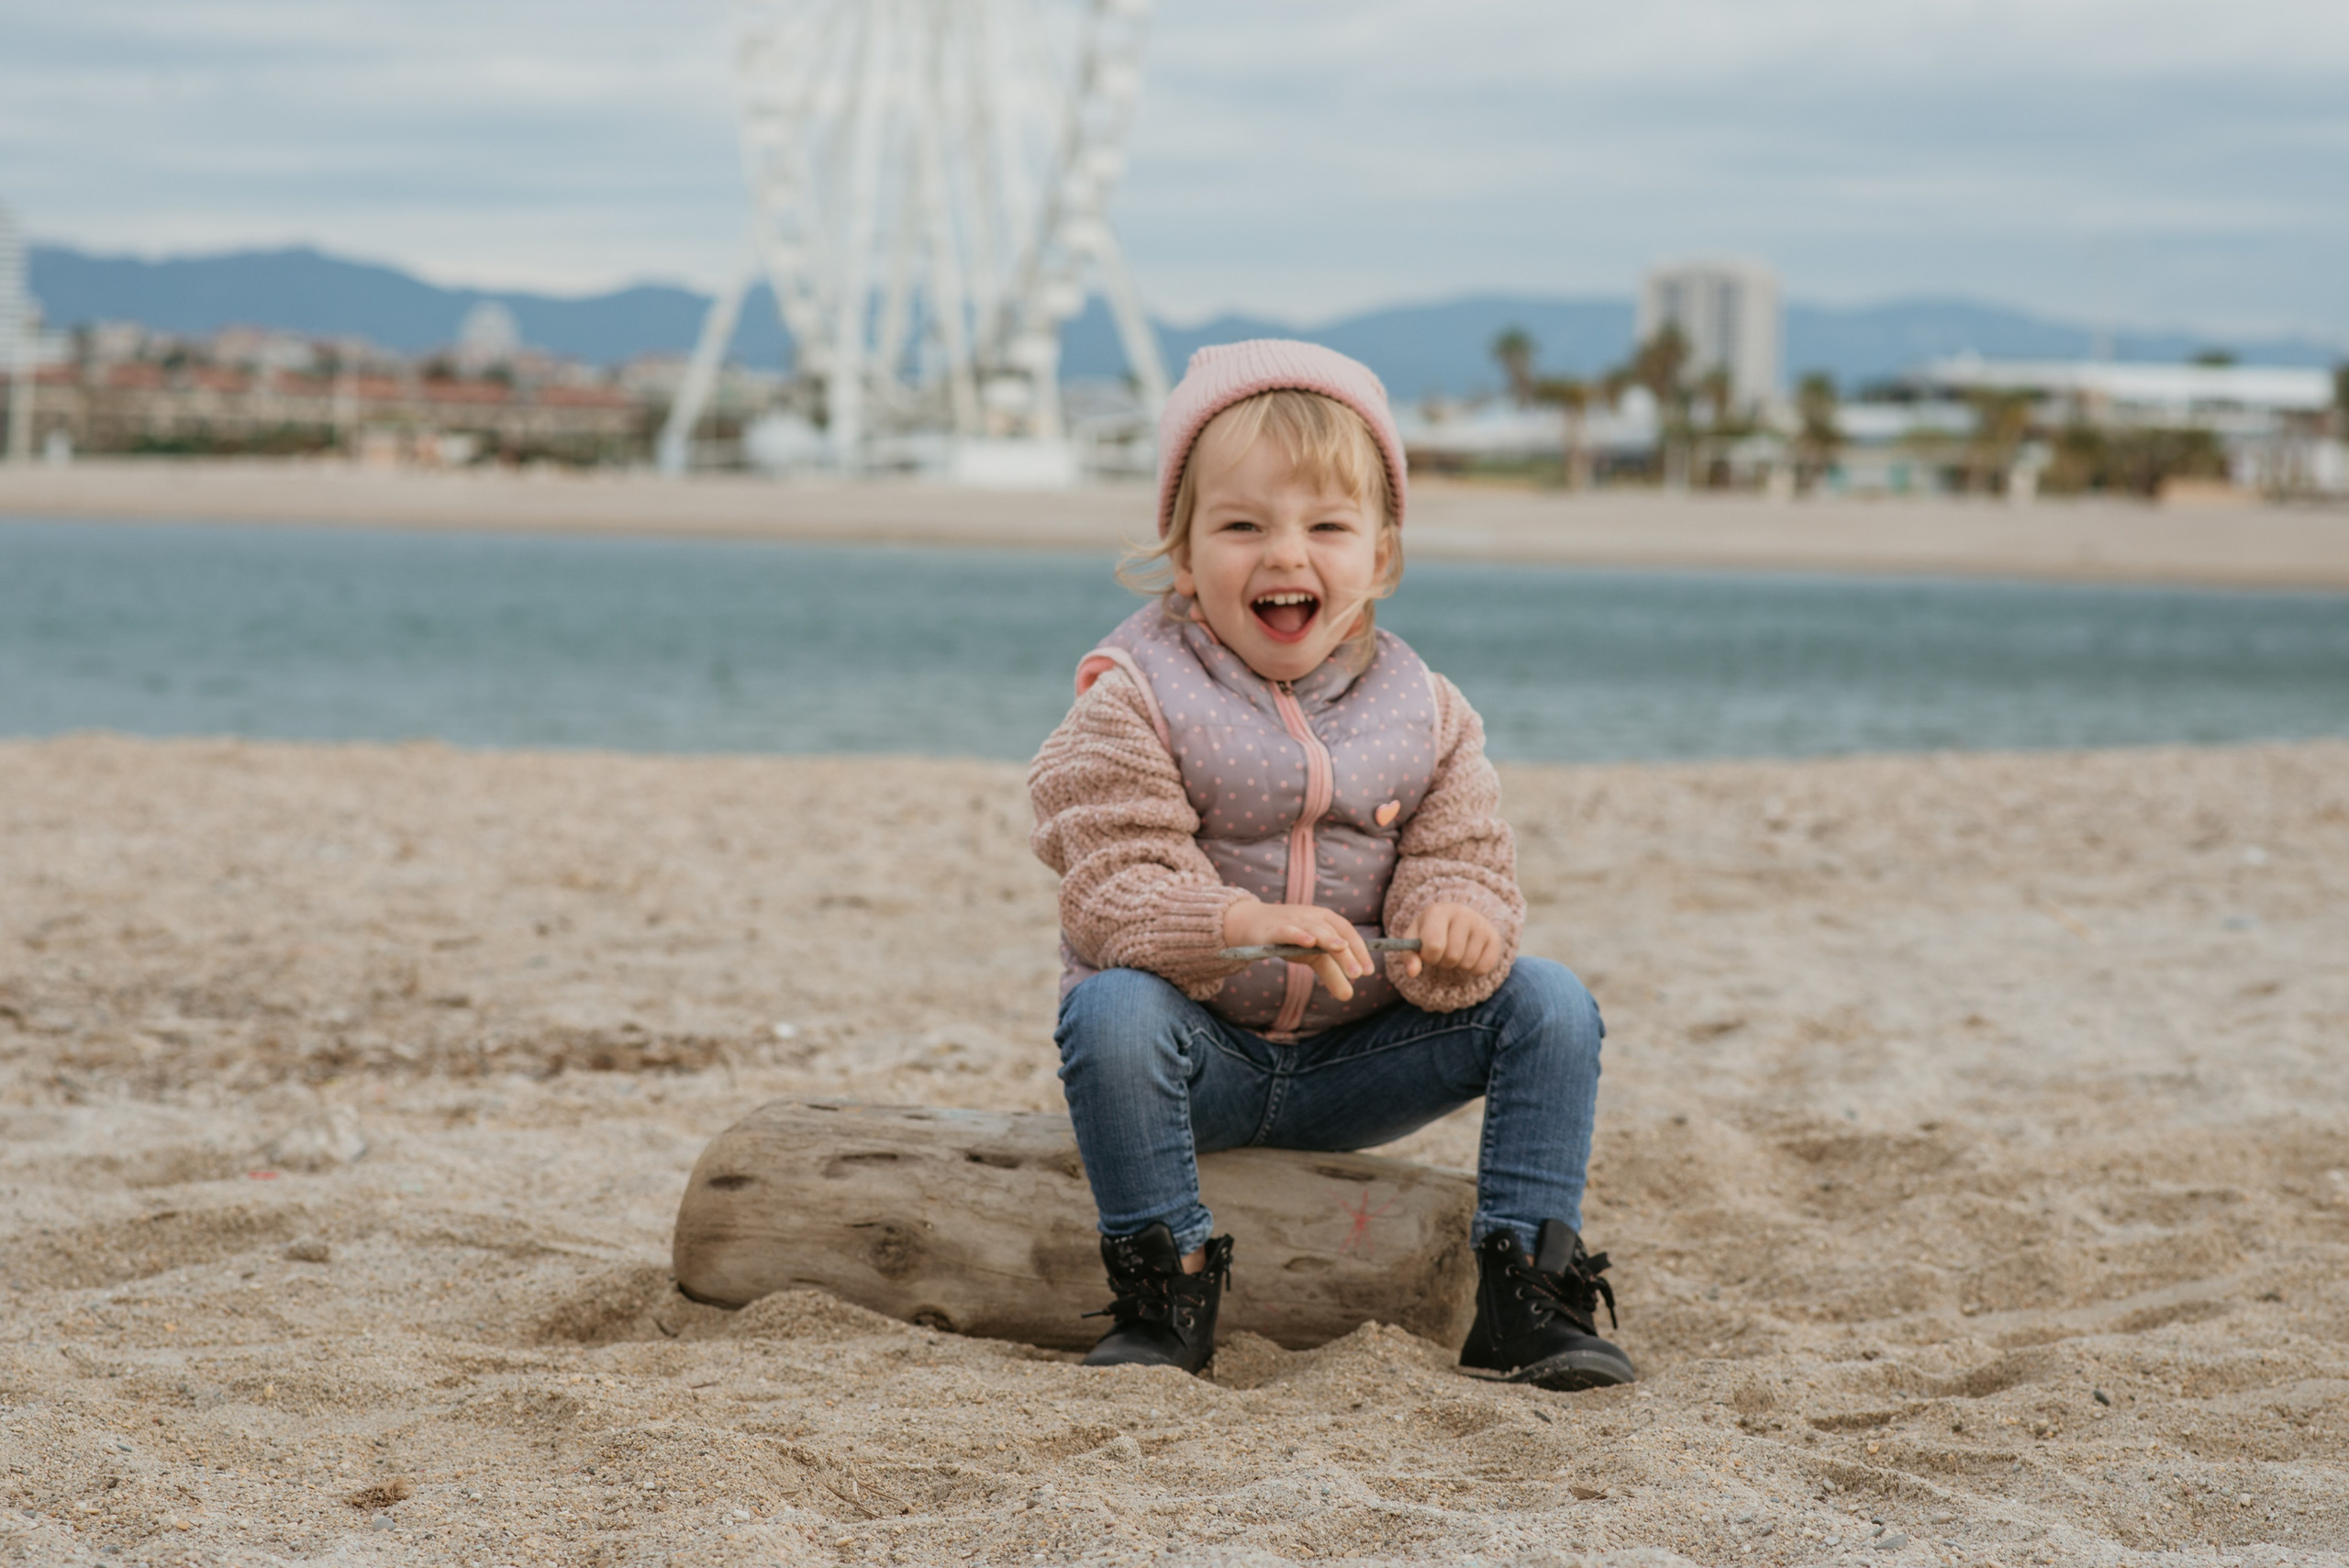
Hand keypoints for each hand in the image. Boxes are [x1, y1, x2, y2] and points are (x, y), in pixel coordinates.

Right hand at [1223, 899, 1372, 1001]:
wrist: (1250, 924)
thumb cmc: (1288, 939)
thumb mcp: (1313, 957)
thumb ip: (1332, 974)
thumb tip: (1349, 996)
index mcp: (1325, 921)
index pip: (1347, 932)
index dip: (1359, 950)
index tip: (1369, 971)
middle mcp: (1311, 917)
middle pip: (1333, 933)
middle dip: (1347, 952)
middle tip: (1357, 974)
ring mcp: (1293, 921)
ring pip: (1314, 929)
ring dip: (1328, 939)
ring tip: (1342, 948)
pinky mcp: (1273, 930)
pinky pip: (1288, 931)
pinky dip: (1298, 935)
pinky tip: (1309, 943)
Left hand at [1400, 902, 1502, 979]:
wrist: (1459, 916)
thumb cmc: (1431, 930)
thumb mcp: (1415, 937)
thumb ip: (1409, 954)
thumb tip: (1412, 973)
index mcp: (1438, 911)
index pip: (1434, 946)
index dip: (1429, 956)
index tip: (1428, 951)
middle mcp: (1462, 914)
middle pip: (1452, 957)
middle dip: (1443, 961)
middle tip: (1443, 951)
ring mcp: (1481, 925)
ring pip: (1467, 963)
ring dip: (1457, 965)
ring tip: (1455, 951)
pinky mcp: (1494, 938)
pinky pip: (1482, 968)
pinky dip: (1472, 969)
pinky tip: (1469, 955)